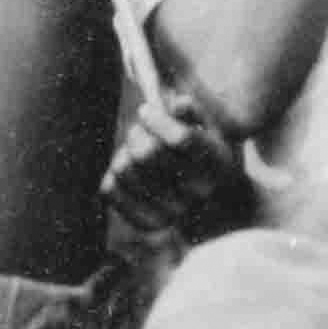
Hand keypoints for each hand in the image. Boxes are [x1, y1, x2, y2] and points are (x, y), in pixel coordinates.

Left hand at [102, 90, 254, 244]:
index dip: (156, 120)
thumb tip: (178, 105)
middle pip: (148, 153)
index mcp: (217, 161)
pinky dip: (113, 175)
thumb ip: (191, 110)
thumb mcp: (205, 125)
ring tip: (134, 152)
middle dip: (136, 134)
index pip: (181, 139)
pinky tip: (130, 172)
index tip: (145, 111)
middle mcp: (199, 192)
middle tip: (138, 131)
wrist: (207, 198)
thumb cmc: (199, 148)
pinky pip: (110, 190)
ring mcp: (173, 212)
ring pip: (124, 169)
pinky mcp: (148, 223)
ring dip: (124, 153)